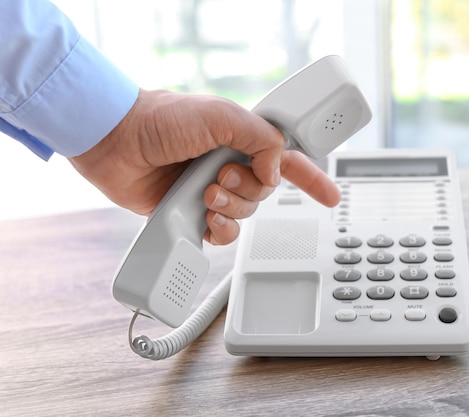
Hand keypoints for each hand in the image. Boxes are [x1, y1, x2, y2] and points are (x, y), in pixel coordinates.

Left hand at [69, 89, 340, 243]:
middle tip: (220, 175)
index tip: (330, 196)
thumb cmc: (161, 119)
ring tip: (205, 194)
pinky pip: (222, 233)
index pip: (288, 160)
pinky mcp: (193, 213)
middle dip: (248, 188)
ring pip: (245, 213)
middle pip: (265, 192)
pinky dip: (220, 230)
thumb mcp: (221, 115)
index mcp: (242, 139)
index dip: (312, 179)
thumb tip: (274, 171)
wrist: (116, 142)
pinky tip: (205, 219)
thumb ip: (261, 138)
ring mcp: (212, 190)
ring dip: (231, 207)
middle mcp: (230, 165)